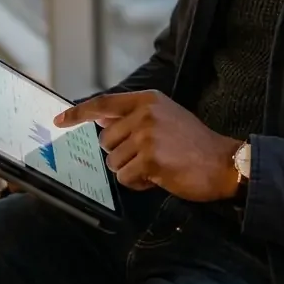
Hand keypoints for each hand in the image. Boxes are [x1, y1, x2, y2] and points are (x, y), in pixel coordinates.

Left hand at [55, 90, 241, 202]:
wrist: (223, 162)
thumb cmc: (194, 144)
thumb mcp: (165, 118)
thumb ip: (134, 117)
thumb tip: (100, 120)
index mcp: (148, 100)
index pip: (104, 104)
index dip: (78, 113)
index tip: (59, 121)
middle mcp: (145, 114)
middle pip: (105, 141)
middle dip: (120, 154)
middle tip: (148, 156)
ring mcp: (147, 136)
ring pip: (113, 162)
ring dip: (130, 170)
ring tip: (158, 166)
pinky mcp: (150, 159)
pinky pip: (125, 177)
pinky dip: (138, 183)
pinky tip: (159, 177)